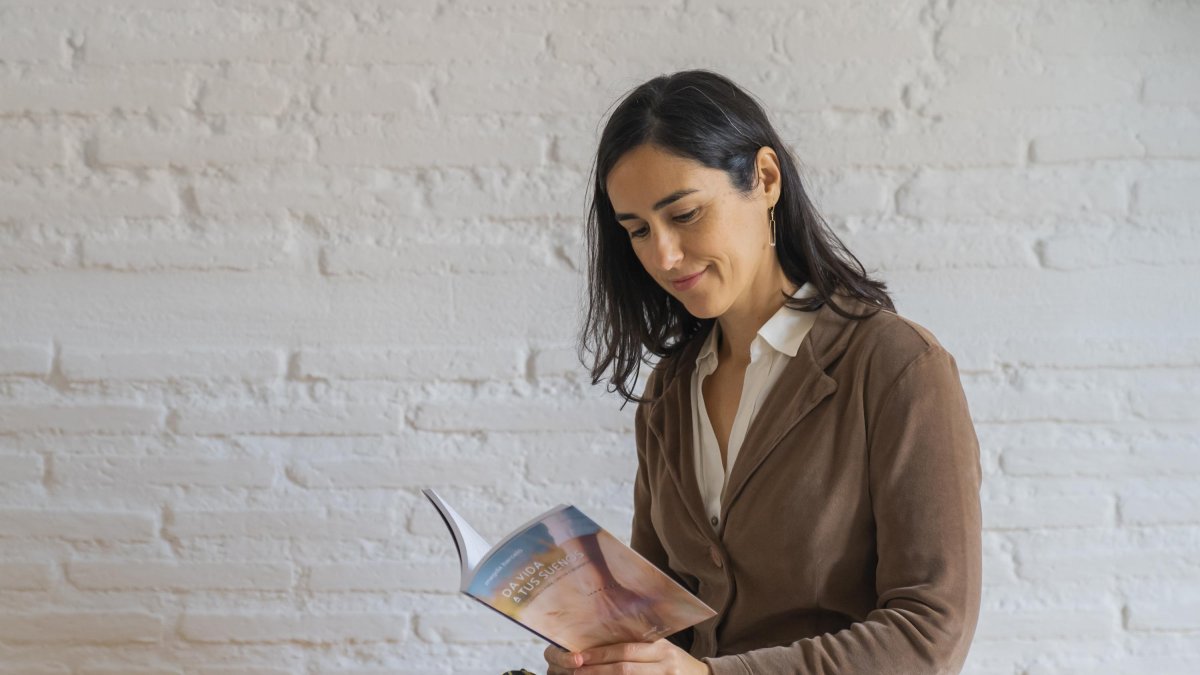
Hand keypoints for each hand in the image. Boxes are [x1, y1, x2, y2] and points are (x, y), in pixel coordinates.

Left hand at [543, 638, 710, 673]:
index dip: (601, 654)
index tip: (580, 656)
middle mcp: (664, 664)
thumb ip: (640, 645)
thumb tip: (604, 641)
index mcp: (661, 648)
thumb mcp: (663, 649)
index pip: (626, 650)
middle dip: (597, 671)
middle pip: (624, 669)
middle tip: (575, 671)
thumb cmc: (676, 662)